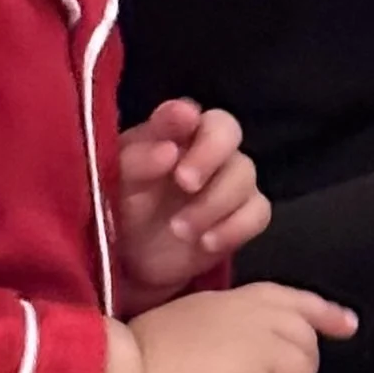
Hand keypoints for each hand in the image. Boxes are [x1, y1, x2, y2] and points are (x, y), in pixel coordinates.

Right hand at [83, 283, 354, 372]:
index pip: (295, 301)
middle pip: (307, 351)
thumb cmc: (139, 358)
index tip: (348, 326)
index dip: (325, 314)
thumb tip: (256, 358)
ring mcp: (261, 352)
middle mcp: (258, 318)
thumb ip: (229, 329)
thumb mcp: (192, 322)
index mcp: (239, 300)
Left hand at [117, 99, 268, 300]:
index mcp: (169, 133)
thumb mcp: (115, 184)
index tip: (180, 121)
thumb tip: (168, 152)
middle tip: (185, 183)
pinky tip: (207, 243)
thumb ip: (135, 163)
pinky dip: (235, 227)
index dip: (182, 115)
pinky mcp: (242, 216)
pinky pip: (258, 212)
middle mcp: (205, 148)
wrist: (133, 260)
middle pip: (227, 131)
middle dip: (209, 154)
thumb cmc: (121, 208)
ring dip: (214, 203)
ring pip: (244, 174)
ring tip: (179, 230)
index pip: (184, 112)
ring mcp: (228, 181)